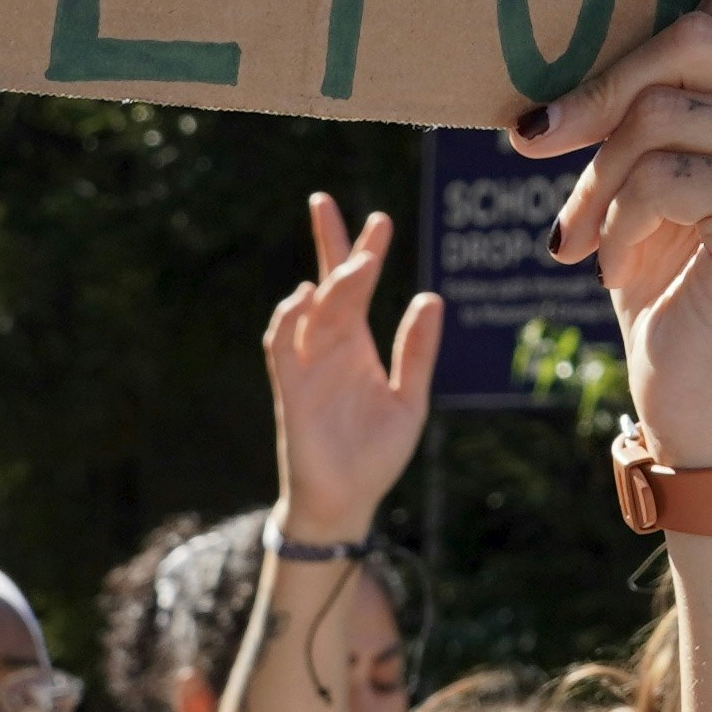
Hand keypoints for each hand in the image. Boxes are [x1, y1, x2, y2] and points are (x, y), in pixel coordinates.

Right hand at [261, 194, 442, 546]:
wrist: (347, 502)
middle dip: (332, 246)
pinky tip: (303, 298)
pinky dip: (287, 321)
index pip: (355, 287)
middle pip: (329, 286)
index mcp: (357, 346)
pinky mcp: (291, 392)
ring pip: (312, 312)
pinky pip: (281, 348)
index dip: (361, 250)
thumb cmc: (374, 454)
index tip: (379, 219)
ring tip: (356, 263)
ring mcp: (307, 367)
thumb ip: (417, 352)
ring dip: (329, 285)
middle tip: (335, 208)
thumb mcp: (409, 398)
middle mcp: (329, 348)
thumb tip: (431, 296)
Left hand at [529, 0, 711, 474]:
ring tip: (586, 232)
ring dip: (601, 175)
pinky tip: (616, 265)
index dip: (656, 26)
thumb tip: (588, 6)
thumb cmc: (685, 289)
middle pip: (696, 34)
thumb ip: (671, 91)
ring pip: (666, 106)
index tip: (588, 94)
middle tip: (536, 145)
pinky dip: (619, 220)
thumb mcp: (675, 172)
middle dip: (601, 94)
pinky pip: (664, 172)